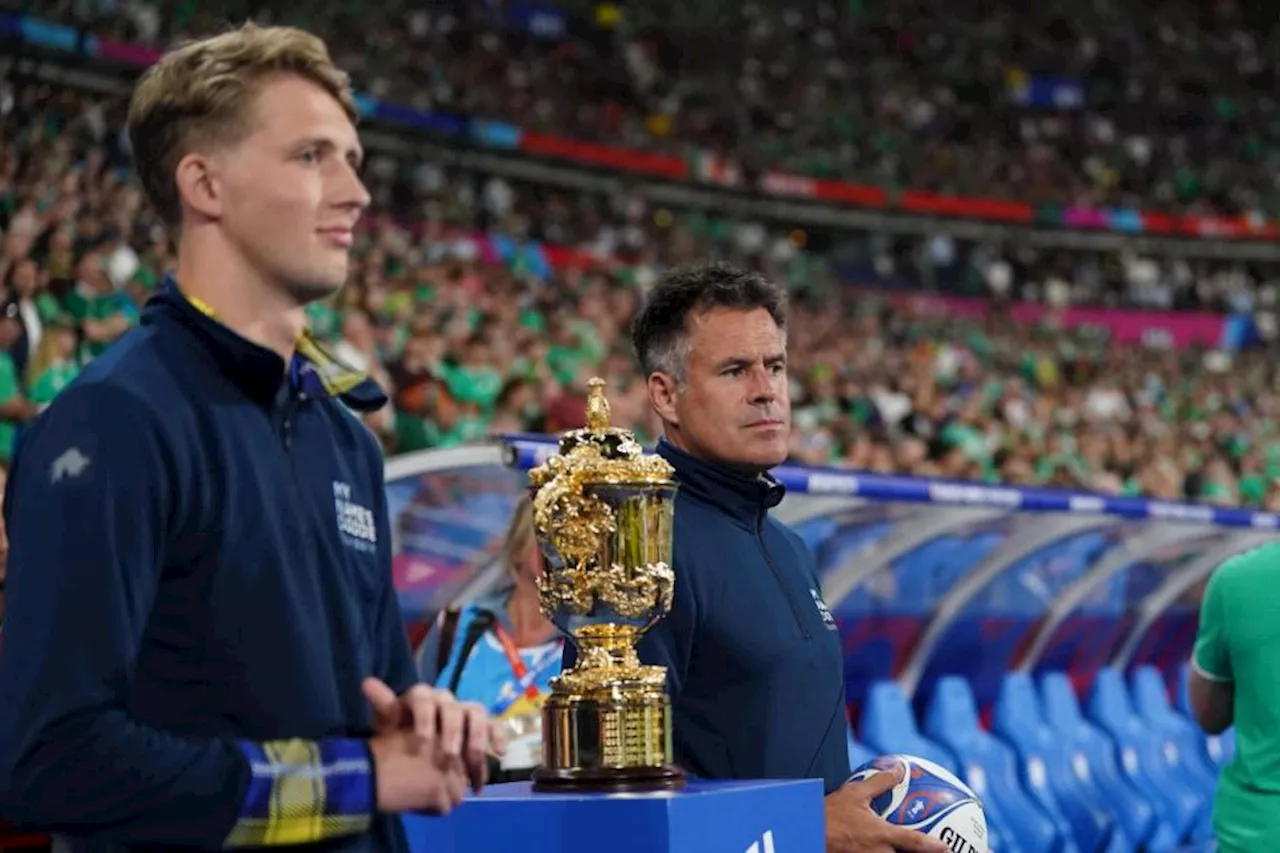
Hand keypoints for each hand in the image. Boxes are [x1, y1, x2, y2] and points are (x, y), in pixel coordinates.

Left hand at [363, 678, 506, 793]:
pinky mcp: (480, 727)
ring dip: (476, 735)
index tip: (423, 738)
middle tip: (450, 752)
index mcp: (422, 697)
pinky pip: (494, 727)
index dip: (425, 715)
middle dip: (452, 730)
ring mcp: (464, 712)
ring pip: (476, 714)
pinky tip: (498, 753)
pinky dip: (498, 737)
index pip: (424, 696)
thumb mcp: (389, 725)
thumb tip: (366, 682)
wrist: (415, 754)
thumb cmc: (401, 736)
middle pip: (453, 707)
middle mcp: (445, 700)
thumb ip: (383, 705)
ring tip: (473, 758)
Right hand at [368, 727, 469, 814]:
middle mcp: (450, 746)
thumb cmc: (381, 752)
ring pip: (456, 795)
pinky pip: (444, 808)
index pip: (461, 757)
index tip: (435, 777)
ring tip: (417, 796)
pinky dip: (430, 810)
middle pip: (460, 777)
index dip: (448, 771)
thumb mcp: (409, 737)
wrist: (367, 770)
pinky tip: (413, 803)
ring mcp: (447, 769)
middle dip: (445, 786)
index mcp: (443, 731)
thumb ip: (430, 745)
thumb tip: (444, 762)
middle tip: (423, 788)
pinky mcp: (440, 788)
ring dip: (440, 800)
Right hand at [824, 768, 949, 852]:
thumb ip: (880, 782)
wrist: (806, 834)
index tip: (947, 848)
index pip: (915, 843)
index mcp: (881, 836)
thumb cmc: (829, 814)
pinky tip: (877, 852)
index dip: (934, 847)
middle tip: (937, 852)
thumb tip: (899, 769)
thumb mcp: (854, 794)